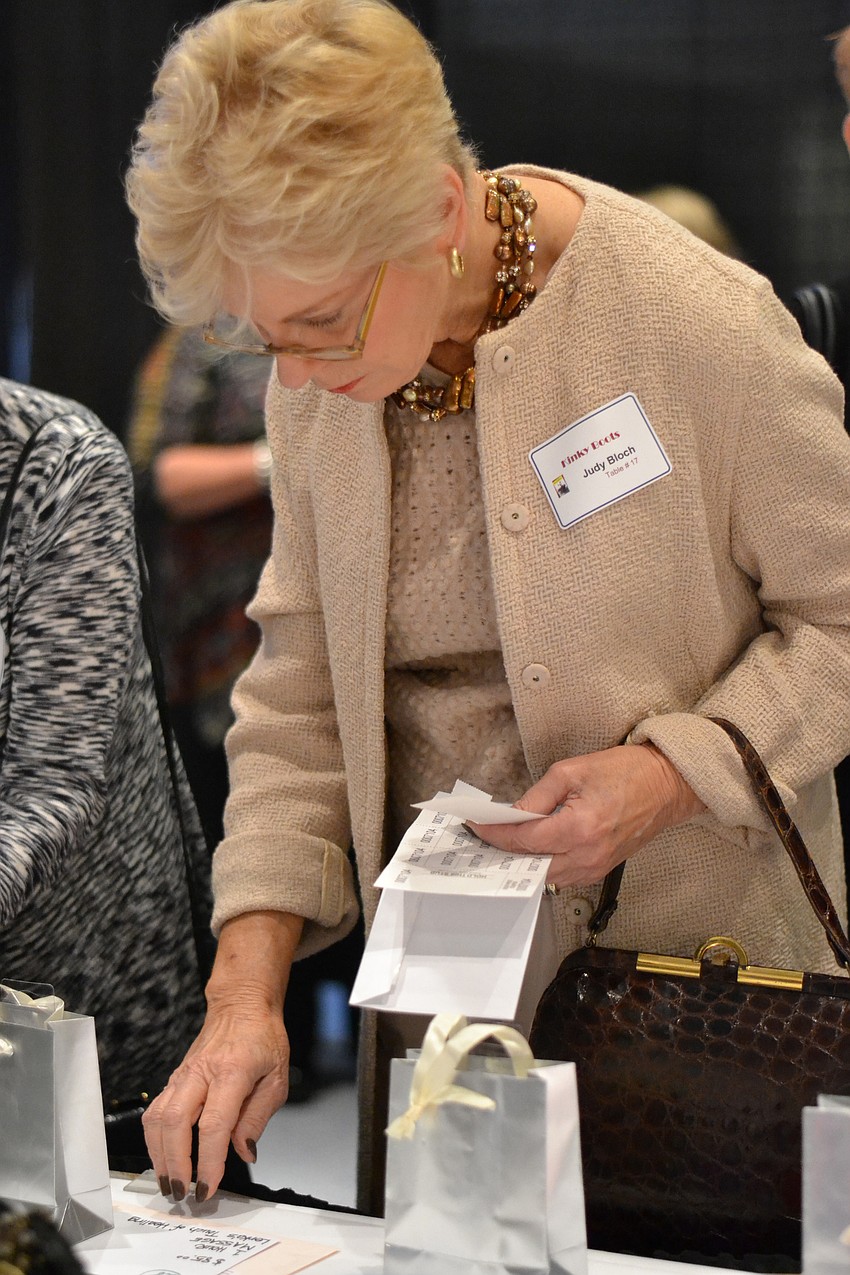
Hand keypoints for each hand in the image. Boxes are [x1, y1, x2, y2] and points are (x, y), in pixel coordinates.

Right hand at [142, 997, 288, 1202]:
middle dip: (174, 1163)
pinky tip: (163, 1157)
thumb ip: (258, 1118)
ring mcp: (183, 1074)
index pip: (214, 1124)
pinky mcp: (175, 1078)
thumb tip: (243, 1152)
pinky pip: (156, 1110)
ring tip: (168, 1182)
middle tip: (181, 1192)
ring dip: (158, 1154)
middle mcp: (201, 1072)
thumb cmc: (264, 1039)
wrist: (241, 1005)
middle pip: (174, 1122)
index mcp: (232, 1072)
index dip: (208, 1160)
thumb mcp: (277, 1078)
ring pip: (157, 1117)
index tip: (207, 1187)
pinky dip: (155, 1138)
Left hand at [468, 744, 702, 889]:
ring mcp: (596, 867)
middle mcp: (587, 855)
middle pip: (530, 863)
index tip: (474, 824)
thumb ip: (537, 796)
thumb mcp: (573, 771)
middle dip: (502, 850)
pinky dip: (543, 863)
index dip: (494, 832)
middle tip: (480, 836)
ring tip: (499, 842)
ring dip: (521, 860)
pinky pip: (563, 874)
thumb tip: (512, 814)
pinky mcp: (602, 869)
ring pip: (546, 874)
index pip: (524, 839)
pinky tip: (529, 848)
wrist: (667, 785)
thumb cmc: (626, 771)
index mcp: (579, 828)